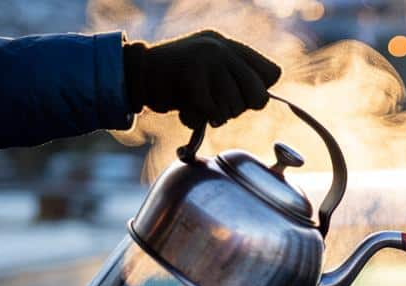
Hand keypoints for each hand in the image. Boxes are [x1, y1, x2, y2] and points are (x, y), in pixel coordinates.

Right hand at [124, 30, 281, 127]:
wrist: (133, 75)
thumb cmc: (173, 81)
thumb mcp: (208, 72)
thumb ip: (234, 80)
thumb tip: (262, 98)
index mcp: (229, 46)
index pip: (272, 73)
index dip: (259, 92)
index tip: (240, 96)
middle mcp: (222, 48)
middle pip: (258, 96)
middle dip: (239, 109)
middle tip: (216, 105)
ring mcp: (208, 58)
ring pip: (235, 108)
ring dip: (216, 116)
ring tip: (197, 105)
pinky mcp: (192, 73)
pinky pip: (213, 114)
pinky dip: (200, 119)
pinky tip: (187, 109)